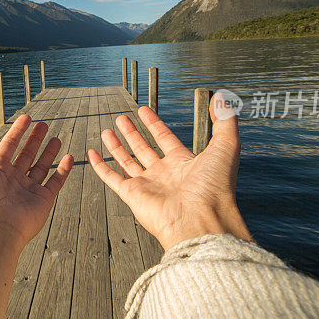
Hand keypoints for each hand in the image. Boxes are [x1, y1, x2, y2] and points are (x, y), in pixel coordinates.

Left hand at [0, 114, 73, 250]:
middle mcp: (12, 181)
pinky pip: (55, 182)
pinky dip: (63, 170)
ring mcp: (28, 191)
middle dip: (34, 140)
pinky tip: (68, 157)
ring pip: (41, 167)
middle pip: (26, 155)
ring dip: (49, 152)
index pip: (9, 146)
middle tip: (43, 125)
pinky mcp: (42, 201)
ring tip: (56, 138)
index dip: (17, 131)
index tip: (27, 118)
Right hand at [87, 93, 251, 250]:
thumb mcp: (226, 146)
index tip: (143, 110)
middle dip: (132, 133)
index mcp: (184, 163)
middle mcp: (164, 175)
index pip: (165, 138)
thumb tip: (222, 99)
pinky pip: (112, 178)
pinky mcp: (132, 195)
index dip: (154, 124)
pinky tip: (92, 153)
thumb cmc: (215, 187)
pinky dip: (101, 166)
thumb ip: (225, 121)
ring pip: (127, 162)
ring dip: (116, 146)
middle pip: (144, 149)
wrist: (200, 219)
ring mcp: (148, 185)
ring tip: (107, 130)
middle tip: (122, 119)